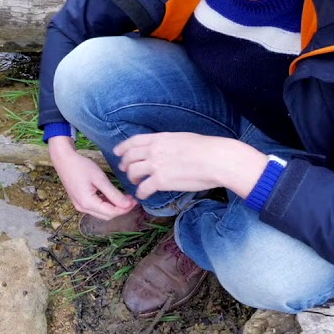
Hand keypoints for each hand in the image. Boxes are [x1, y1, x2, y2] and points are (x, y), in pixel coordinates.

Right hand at [49, 137, 136, 220]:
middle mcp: (82, 208)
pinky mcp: (80, 202)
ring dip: (114, 207)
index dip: (124, 209)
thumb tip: (127, 204)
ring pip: (102, 213)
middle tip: (131, 199)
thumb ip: (113, 193)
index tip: (135, 200)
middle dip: (121, 209)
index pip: (111, 213)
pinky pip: (96, 208)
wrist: (63, 160)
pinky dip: (106, 204)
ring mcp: (80, 206)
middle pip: (107, 215)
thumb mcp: (100, 178)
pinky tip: (113, 196)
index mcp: (87, 203)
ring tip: (124, 197)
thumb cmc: (81, 166)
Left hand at [114, 133, 267, 199]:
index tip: (118, 152)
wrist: (216, 159)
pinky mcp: (160, 181)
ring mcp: (155, 165)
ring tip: (136, 183)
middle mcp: (154, 151)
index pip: (134, 141)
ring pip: (133, 173)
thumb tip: (167, 148)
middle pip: (130, 157)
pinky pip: (143, 188)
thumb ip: (169, 143)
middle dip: (125, 164)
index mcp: (160, 139)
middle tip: (126, 170)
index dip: (123, 147)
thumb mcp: (183, 138)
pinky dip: (141, 193)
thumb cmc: (206, 148)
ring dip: (132, 179)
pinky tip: (143, 195)